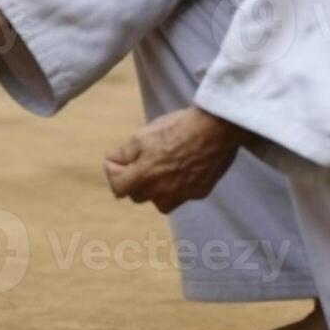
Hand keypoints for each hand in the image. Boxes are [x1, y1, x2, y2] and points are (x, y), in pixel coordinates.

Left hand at [103, 107, 246, 213]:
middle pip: (138, 195)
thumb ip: (124, 154)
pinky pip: (183, 195)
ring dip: (157, 190)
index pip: (117, 188)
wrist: (216, 129)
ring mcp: (182, 195)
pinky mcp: (199, 192)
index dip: (114, 171)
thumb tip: (114, 162)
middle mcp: (161, 192)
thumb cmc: (178, 128)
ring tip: (162, 169)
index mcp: (144, 177)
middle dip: (135, 180)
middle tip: (142, 160)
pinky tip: (184, 167)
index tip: (119, 159)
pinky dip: (180, 185)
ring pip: (161, 202)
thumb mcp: (142, 135)